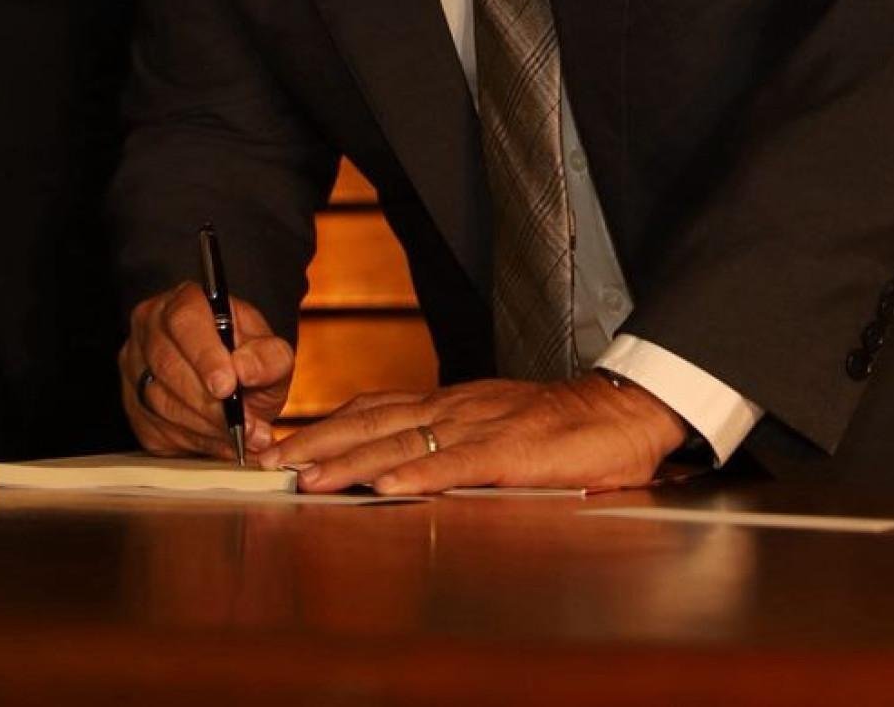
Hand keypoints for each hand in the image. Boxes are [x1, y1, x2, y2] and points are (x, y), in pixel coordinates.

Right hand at [120, 281, 292, 457]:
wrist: (232, 384)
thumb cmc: (247, 360)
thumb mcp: (271, 352)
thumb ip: (269, 357)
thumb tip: (246, 369)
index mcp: (184, 302)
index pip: (185, 320)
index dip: (204, 355)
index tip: (228, 386)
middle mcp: (150, 328)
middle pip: (168, 364)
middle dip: (209, 402)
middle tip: (243, 425)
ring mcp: (134, 366)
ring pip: (159, 402)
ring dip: (203, 426)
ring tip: (239, 437)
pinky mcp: (132, 405)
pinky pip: (155, 429)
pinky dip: (191, 442)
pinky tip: (218, 442)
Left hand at [259, 374, 688, 494]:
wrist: (623, 410)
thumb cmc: (563, 429)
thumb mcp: (495, 428)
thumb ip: (453, 444)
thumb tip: (405, 466)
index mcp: (451, 404)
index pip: (374, 409)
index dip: (325, 427)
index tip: (282, 447)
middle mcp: (455, 409)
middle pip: (372, 421)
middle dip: (317, 443)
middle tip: (271, 464)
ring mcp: (481, 427)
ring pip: (402, 441)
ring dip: (351, 462)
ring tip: (309, 480)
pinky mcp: (510, 452)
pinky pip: (455, 464)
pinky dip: (417, 475)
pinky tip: (386, 489)